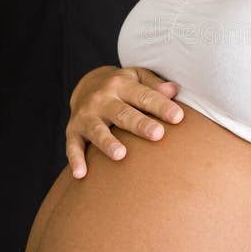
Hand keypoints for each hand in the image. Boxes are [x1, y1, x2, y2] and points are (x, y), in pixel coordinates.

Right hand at [66, 65, 183, 178]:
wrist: (86, 84)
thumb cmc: (123, 85)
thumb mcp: (137, 76)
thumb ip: (155, 84)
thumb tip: (174, 90)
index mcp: (121, 84)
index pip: (144, 96)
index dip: (161, 106)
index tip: (178, 117)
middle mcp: (102, 99)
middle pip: (122, 113)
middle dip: (139, 124)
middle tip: (157, 134)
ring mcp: (86, 116)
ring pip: (97, 131)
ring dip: (107, 143)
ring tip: (121, 155)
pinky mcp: (73, 131)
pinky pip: (73, 147)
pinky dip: (75, 160)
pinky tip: (81, 174)